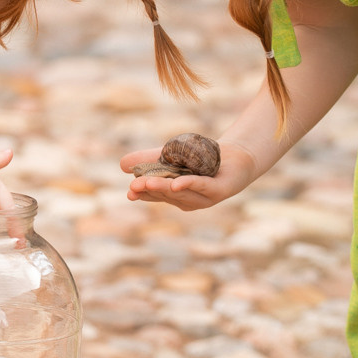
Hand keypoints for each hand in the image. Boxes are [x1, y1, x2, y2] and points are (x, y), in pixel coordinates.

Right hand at [120, 140, 256, 210]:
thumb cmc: (201, 159)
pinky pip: (201, 187)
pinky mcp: (218, 191)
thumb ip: (147, 160)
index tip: (129, 192)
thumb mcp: (170, 157)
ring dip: (163, 188)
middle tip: (134, 187)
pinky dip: (188, 185)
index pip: (156, 196)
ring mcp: (203, 198)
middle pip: (166, 195)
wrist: (235, 157)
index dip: (142, 194)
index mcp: (175, 196)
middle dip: (149, 191)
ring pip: (180, 193)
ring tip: (147, 183)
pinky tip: (176, 184)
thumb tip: (121, 165)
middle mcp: (188, 200)